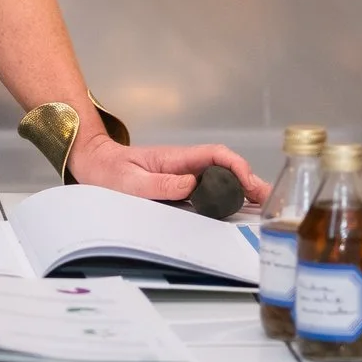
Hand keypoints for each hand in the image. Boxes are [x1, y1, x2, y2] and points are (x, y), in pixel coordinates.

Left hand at [73, 134, 268, 206]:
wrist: (93, 165)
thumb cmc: (108, 173)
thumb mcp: (130, 183)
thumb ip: (160, 185)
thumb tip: (192, 184)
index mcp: (174, 158)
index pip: (214, 154)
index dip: (236, 165)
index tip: (249, 182)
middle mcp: (182, 163)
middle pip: (224, 166)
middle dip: (248, 180)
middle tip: (268, 200)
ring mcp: (182, 173)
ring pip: (219, 177)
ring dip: (242, 188)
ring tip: (262, 206)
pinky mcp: (179, 184)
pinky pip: (208, 187)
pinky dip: (227, 196)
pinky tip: (239, 207)